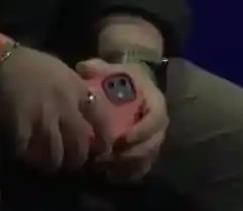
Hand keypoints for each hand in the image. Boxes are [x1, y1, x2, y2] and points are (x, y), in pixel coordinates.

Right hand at [0, 47, 98, 173]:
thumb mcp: (59, 68)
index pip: (100, 119)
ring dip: (54, 163)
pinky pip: (27, 150)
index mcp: (75, 89)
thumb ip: (73, 88)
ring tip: (49, 166)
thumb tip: (83, 109)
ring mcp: (43, 117)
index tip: (101, 149)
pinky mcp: (21, 126)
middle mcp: (64, 105)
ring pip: (56, 153)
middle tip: (72, 163)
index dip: (104, 138)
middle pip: (80, 143)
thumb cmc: (26, 61)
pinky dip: (26, 156)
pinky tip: (24, 156)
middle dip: (78, 158)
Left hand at [75, 59, 168, 182]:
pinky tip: (109, 175)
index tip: (123, 139)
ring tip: (105, 168)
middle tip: (109, 158)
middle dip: (132, 154)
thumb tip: (83, 68)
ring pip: (147, 159)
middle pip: (153, 145)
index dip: (143, 131)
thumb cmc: (120, 77)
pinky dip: (127, 174)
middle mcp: (159, 124)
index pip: (157, 119)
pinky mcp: (146, 151)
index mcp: (156, 102)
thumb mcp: (111, 68)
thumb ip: (97, 66)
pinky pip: (141, 167)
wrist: (130, 84)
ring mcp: (154, 139)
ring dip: (128, 166)